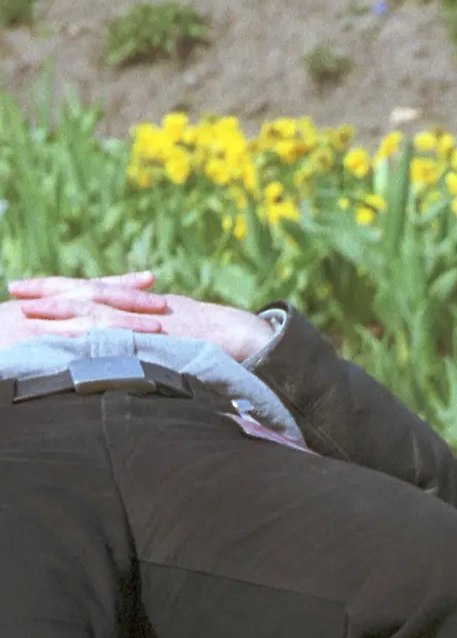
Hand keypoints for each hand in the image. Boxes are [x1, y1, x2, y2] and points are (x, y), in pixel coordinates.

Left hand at [9, 275, 273, 362]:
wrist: (252, 338)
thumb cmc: (226, 343)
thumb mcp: (185, 336)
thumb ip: (158, 338)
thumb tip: (142, 348)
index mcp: (145, 305)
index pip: (98, 292)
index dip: (65, 289)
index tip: (34, 289)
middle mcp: (142, 307)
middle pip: (89, 294)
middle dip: (51, 292)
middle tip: (16, 289)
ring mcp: (149, 320)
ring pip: (98, 309)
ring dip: (62, 308)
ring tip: (30, 309)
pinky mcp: (158, 335)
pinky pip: (122, 333)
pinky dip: (94, 332)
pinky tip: (69, 334)